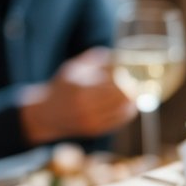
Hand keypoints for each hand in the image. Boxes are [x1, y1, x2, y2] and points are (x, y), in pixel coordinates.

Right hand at [20, 47, 136, 144]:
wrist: (47, 115)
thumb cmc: (63, 86)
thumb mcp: (75, 67)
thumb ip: (98, 59)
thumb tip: (121, 55)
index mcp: (81, 88)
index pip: (115, 83)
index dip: (127, 78)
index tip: (131, 72)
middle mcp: (86, 106)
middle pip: (123, 97)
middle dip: (133, 88)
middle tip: (137, 81)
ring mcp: (92, 120)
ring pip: (124, 110)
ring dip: (132, 100)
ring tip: (134, 91)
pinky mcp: (96, 130)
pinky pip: (120, 120)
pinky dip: (128, 111)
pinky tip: (129, 103)